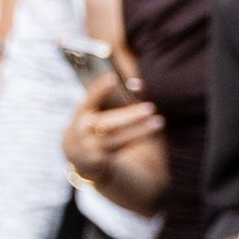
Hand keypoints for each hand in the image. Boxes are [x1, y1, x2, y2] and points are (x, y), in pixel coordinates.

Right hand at [64, 82, 168, 200]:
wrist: (80, 155)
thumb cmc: (95, 123)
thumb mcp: (97, 110)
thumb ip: (113, 97)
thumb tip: (137, 84)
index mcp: (81, 111)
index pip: (90, 98)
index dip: (100, 88)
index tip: (113, 77)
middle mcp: (81, 129)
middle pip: (107, 122)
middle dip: (130, 115)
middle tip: (150, 107)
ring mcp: (87, 147)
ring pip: (116, 137)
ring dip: (139, 130)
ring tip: (158, 121)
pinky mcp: (96, 160)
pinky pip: (119, 149)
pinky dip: (134, 140)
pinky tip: (150, 133)